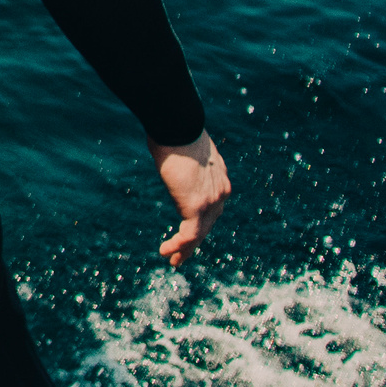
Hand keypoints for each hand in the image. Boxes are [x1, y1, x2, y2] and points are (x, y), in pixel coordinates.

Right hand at [150, 131, 231, 265]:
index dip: (201, 221)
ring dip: (186, 249)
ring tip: (173, 261)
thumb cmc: (176, 129)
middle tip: (183, 254)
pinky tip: (165, 251)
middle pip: (209, 224)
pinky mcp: (197, 207)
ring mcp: (211, 201)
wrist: (179, 125)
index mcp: (220, 178)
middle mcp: (221, 193)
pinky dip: (178, 246)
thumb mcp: (185, 148)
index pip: (213, 207)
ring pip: (200, 234)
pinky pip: (189, 234)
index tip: (189, 229)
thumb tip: (169, 150)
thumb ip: (184, 160)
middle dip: (195, 241)